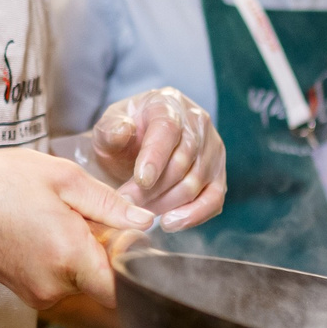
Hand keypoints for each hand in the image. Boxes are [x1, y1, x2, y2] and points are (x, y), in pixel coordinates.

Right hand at [0, 150, 153, 309]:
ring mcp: (40, 294)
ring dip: (82, 254)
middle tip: (87, 217)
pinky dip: (63, 260)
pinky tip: (43, 231)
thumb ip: (110, 204)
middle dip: (105, 251)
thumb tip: (146, 221)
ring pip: (82, 280)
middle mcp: (56, 285)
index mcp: (70, 256)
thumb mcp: (63, 178)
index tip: (127, 238)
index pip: (123, 287)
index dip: (133, 264)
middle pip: (104, 281)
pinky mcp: (28, 294)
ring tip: (57, 219)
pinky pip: (62, 281)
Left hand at [80, 88, 225, 230]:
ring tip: (139, 213)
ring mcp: (212, 149)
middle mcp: (197, 122)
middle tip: (126, 204)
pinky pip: (213, 200)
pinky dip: (193, 216)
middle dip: (152, 189)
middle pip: (182, 161)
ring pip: (195, 183)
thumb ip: (110, 130)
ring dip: (165, 203)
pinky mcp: (218, 175)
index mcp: (168, 104)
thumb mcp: (108, 129)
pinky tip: (169, 223)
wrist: (137, 147)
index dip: (155, 156)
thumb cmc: (123, 137)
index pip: (168, 130)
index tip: (140, 180)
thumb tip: (123, 130)